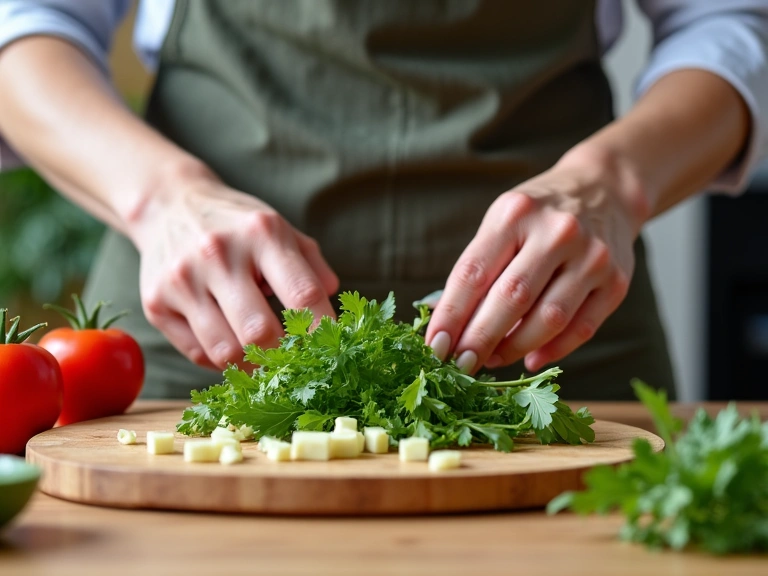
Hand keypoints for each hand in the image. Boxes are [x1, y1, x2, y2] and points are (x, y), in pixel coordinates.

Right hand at [129, 167, 338, 369]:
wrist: (169, 205)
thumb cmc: (239, 227)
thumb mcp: (281, 230)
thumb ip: (313, 268)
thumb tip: (334, 314)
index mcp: (261, 233)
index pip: (303, 295)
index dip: (322, 331)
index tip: (332, 352)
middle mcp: (218, 254)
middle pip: (260, 333)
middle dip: (284, 356)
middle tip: (296, 363)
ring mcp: (182, 280)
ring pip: (226, 352)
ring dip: (252, 365)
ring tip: (265, 358)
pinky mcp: (156, 303)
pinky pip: (199, 354)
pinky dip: (223, 361)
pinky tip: (233, 345)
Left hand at [426, 148, 643, 373]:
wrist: (605, 189)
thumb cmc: (538, 214)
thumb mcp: (502, 222)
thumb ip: (476, 268)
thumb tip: (441, 322)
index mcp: (516, 213)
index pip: (474, 273)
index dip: (451, 315)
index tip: (435, 346)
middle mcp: (557, 232)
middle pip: (511, 299)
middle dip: (479, 339)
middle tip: (459, 365)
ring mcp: (592, 257)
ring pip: (548, 319)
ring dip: (513, 348)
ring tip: (491, 360)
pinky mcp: (616, 282)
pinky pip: (581, 329)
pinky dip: (552, 351)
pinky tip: (529, 359)